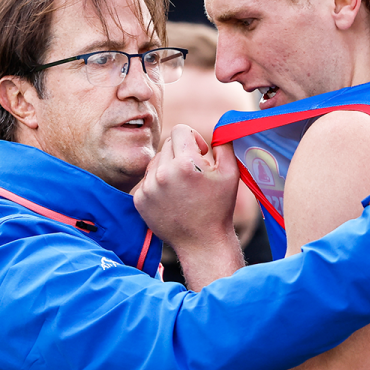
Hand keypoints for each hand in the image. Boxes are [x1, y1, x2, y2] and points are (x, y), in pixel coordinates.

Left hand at [133, 125, 239, 256]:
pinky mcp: (139, 199)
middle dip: (180, 153)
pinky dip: (157, 183)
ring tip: (182, 186)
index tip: (200, 153)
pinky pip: (146, 179)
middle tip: (193, 173)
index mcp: (186, 163)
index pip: (180, 130)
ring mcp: (148, 187)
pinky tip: (171, 197)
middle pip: (166, 144)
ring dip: (167, 167)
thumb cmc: (219, 207)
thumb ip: (224, 143)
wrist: (202, 242)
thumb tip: (218, 127)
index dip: (192, 138)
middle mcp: (163, 173)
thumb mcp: (230, 172)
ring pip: (155, 161)